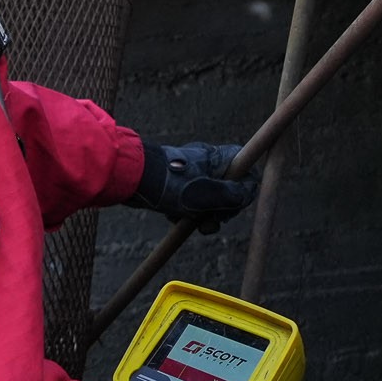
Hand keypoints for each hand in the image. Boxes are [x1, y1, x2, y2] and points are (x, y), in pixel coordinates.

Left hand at [131, 136, 258, 231]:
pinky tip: (175, 217)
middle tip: (212, 218)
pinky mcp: (178, 186)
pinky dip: (187, 213)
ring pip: (209, 200)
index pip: (247, 171)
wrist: (133, 179)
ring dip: (204, 216)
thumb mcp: (208, 194)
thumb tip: (248, 194)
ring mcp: (193, 175)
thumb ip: (233, 195)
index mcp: (219, 159)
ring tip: (192, 221)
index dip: (246, 191)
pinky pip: (192, 203)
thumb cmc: (171, 184)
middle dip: (222, 210)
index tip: (236, 205)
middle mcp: (208, 164)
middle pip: (230, 190)